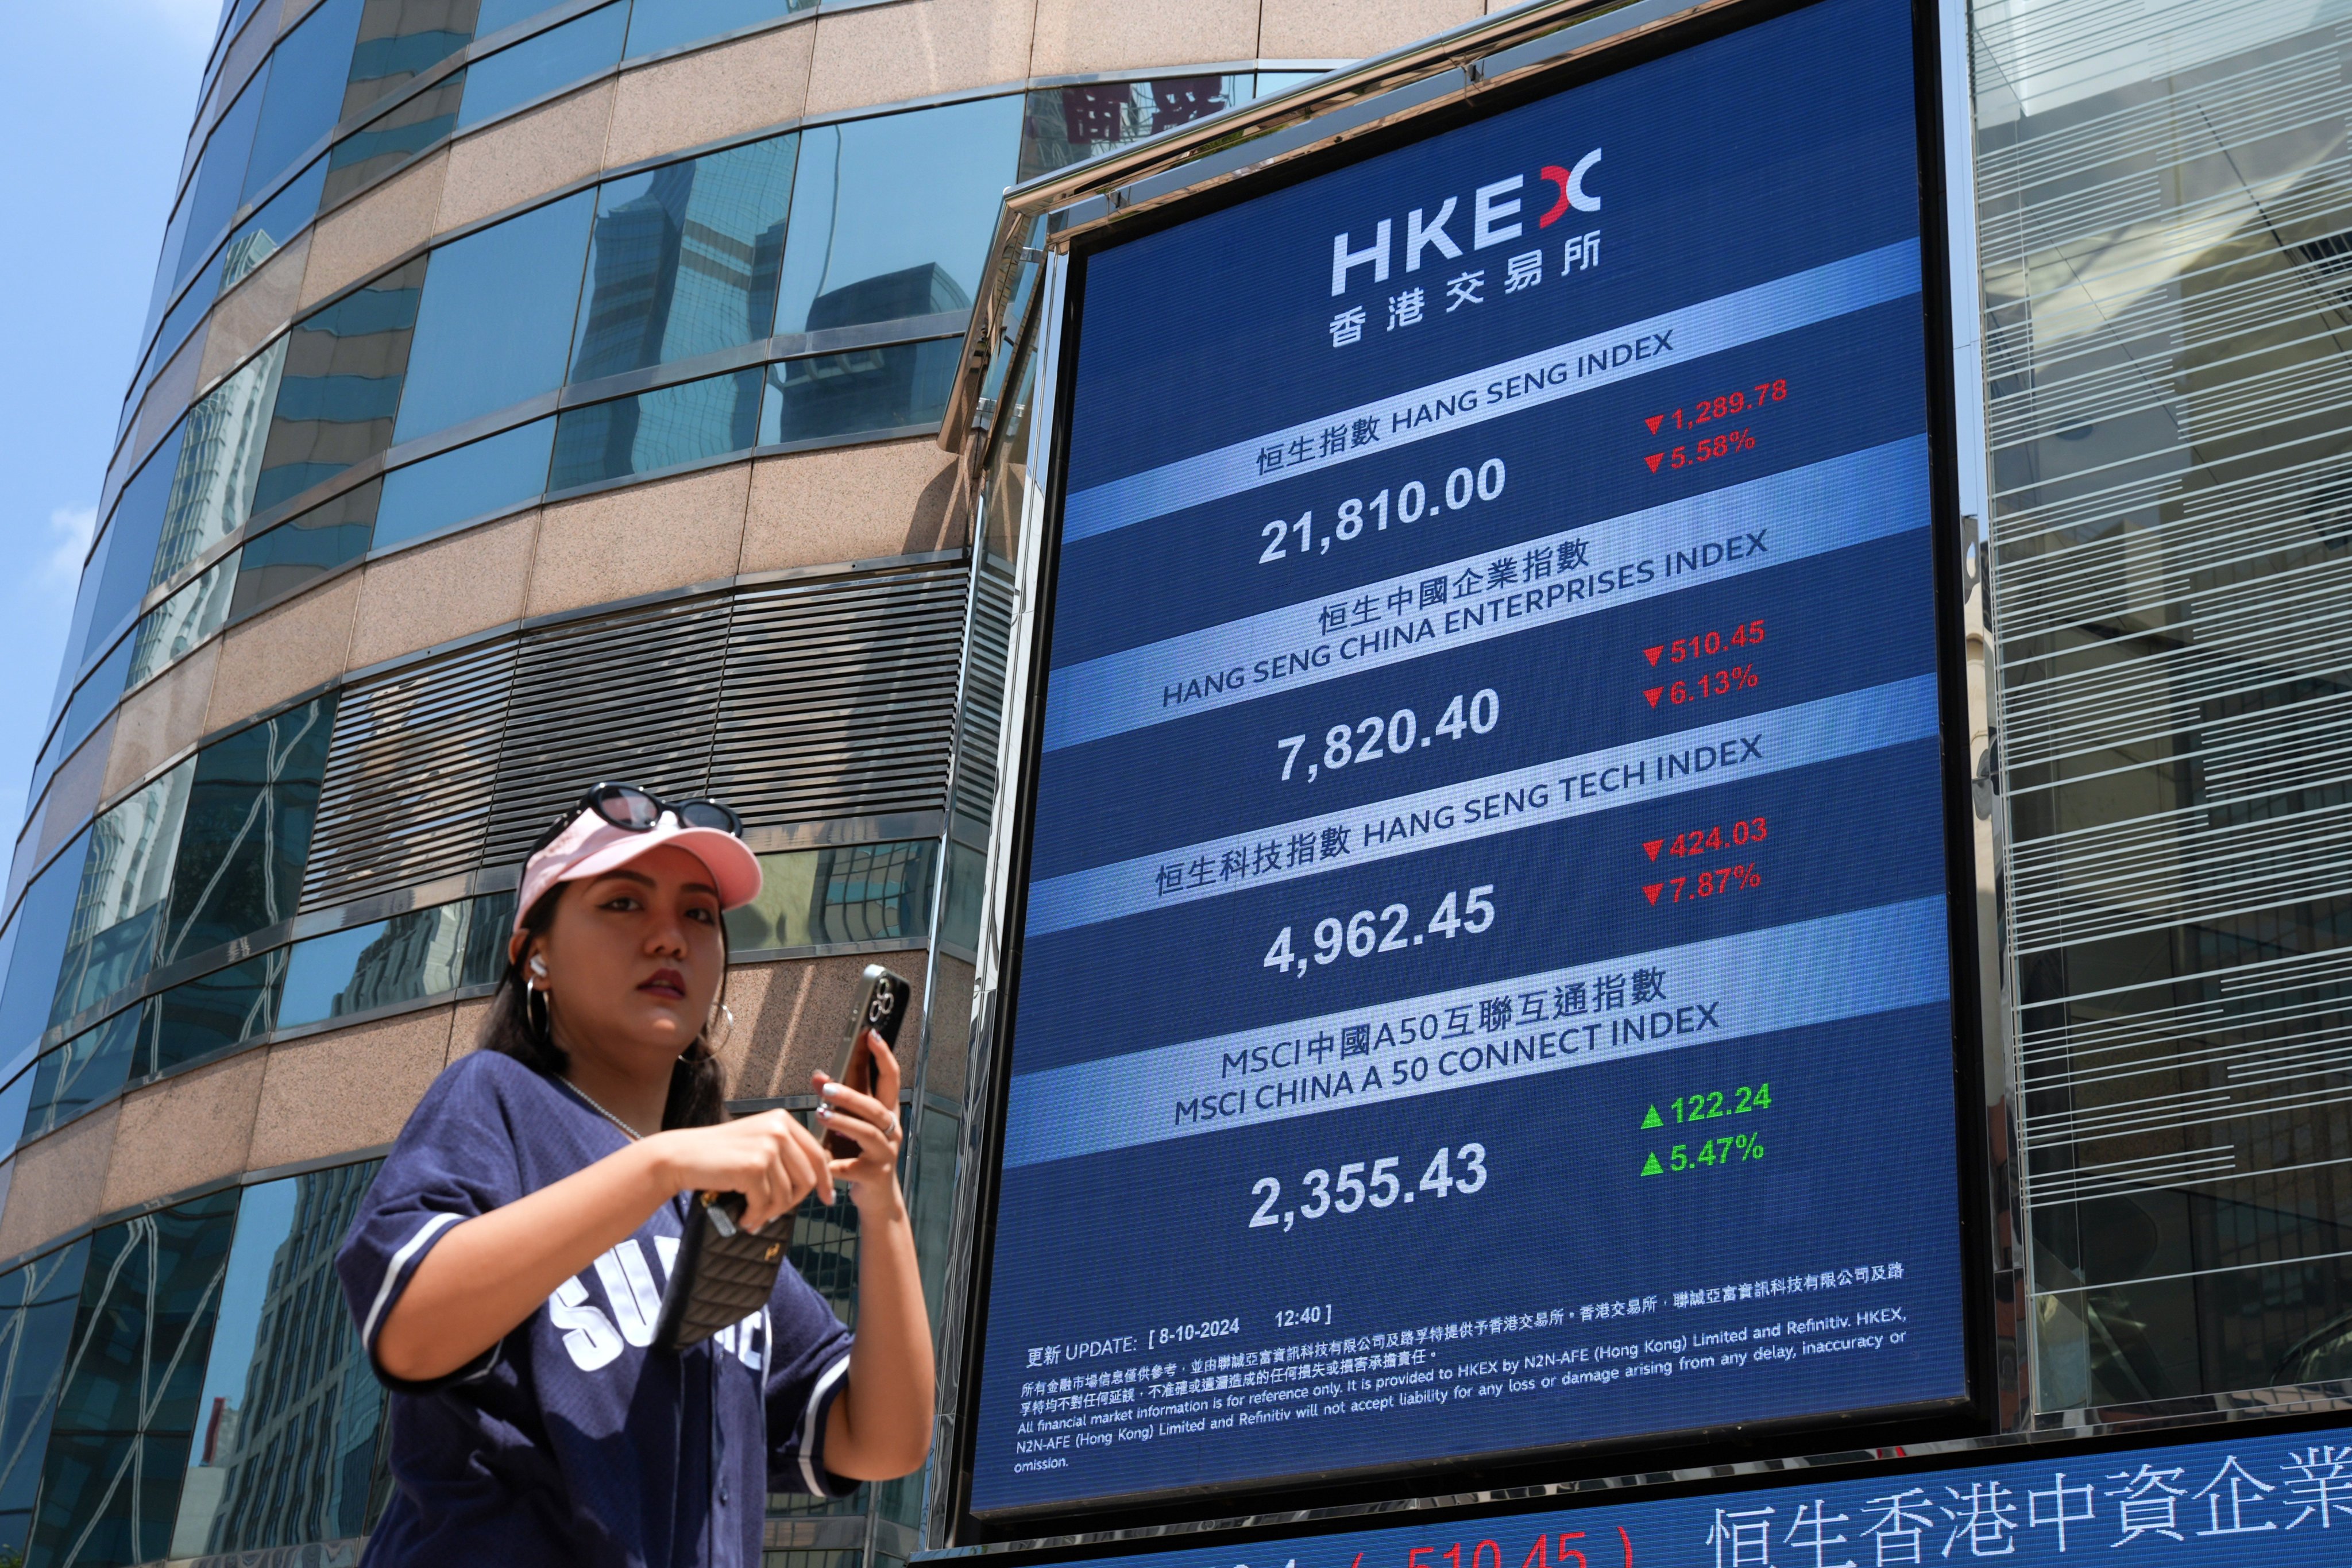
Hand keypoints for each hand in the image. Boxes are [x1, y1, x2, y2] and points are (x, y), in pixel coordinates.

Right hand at [641, 1110, 832, 1232]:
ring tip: (754, 1217)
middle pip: (807, 1178)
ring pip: (787, 1195)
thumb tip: (818, 1178)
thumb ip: (786, 1153)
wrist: (680, 1156)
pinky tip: (744, 1218)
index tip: (828, 1198)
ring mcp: (768, 1147)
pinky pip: (766, 1203)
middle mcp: (779, 1129)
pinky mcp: (754, 1167)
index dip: (825, 1180)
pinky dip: (755, 1216)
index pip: (817, 1154)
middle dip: (792, 1202)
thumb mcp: (758, 1142)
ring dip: (770, 1213)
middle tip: (773, 1214)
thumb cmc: (718, 1154)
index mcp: (783, 1120)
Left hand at [814, 1028, 905, 1215]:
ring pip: (868, 1132)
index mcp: (887, 1113)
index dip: (882, 1055)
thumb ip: (835, 1102)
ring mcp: (885, 1153)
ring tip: (820, 1114)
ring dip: (843, 1121)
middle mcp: (891, 1130)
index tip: (870, 1035)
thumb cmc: (861, 1155)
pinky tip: (820, 1159)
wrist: (877, 1198)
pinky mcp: (874, 1174)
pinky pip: (852, 1166)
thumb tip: (817, 1075)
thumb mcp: (849, 1126)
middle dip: (853, 1093)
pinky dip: (834, 1163)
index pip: (890, 1078)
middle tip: (826, 1087)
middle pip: (877, 1106)